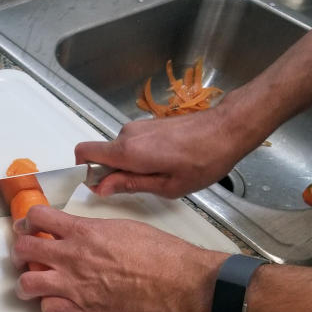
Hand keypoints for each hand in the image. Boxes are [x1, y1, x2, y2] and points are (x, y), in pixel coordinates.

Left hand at [11, 205, 225, 311]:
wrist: (180, 284)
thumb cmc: (161, 254)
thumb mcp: (124, 226)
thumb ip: (95, 229)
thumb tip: (81, 232)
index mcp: (83, 232)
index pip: (37, 218)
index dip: (28, 222)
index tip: (29, 227)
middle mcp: (73, 258)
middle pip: (24, 249)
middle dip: (20, 251)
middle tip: (26, 255)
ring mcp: (75, 287)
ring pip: (27, 284)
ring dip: (27, 283)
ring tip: (35, 283)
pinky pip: (48, 311)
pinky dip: (49, 307)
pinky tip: (58, 304)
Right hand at [75, 106, 253, 198]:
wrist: (228, 129)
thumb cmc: (202, 161)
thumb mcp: (167, 186)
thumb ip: (130, 185)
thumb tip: (101, 187)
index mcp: (127, 151)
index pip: (84, 153)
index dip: (86, 172)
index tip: (103, 187)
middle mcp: (126, 135)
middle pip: (102, 155)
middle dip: (113, 173)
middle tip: (143, 186)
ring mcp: (137, 127)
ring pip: (119, 151)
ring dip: (130, 165)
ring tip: (161, 174)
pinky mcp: (148, 124)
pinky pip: (132, 144)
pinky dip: (140, 156)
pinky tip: (166, 163)